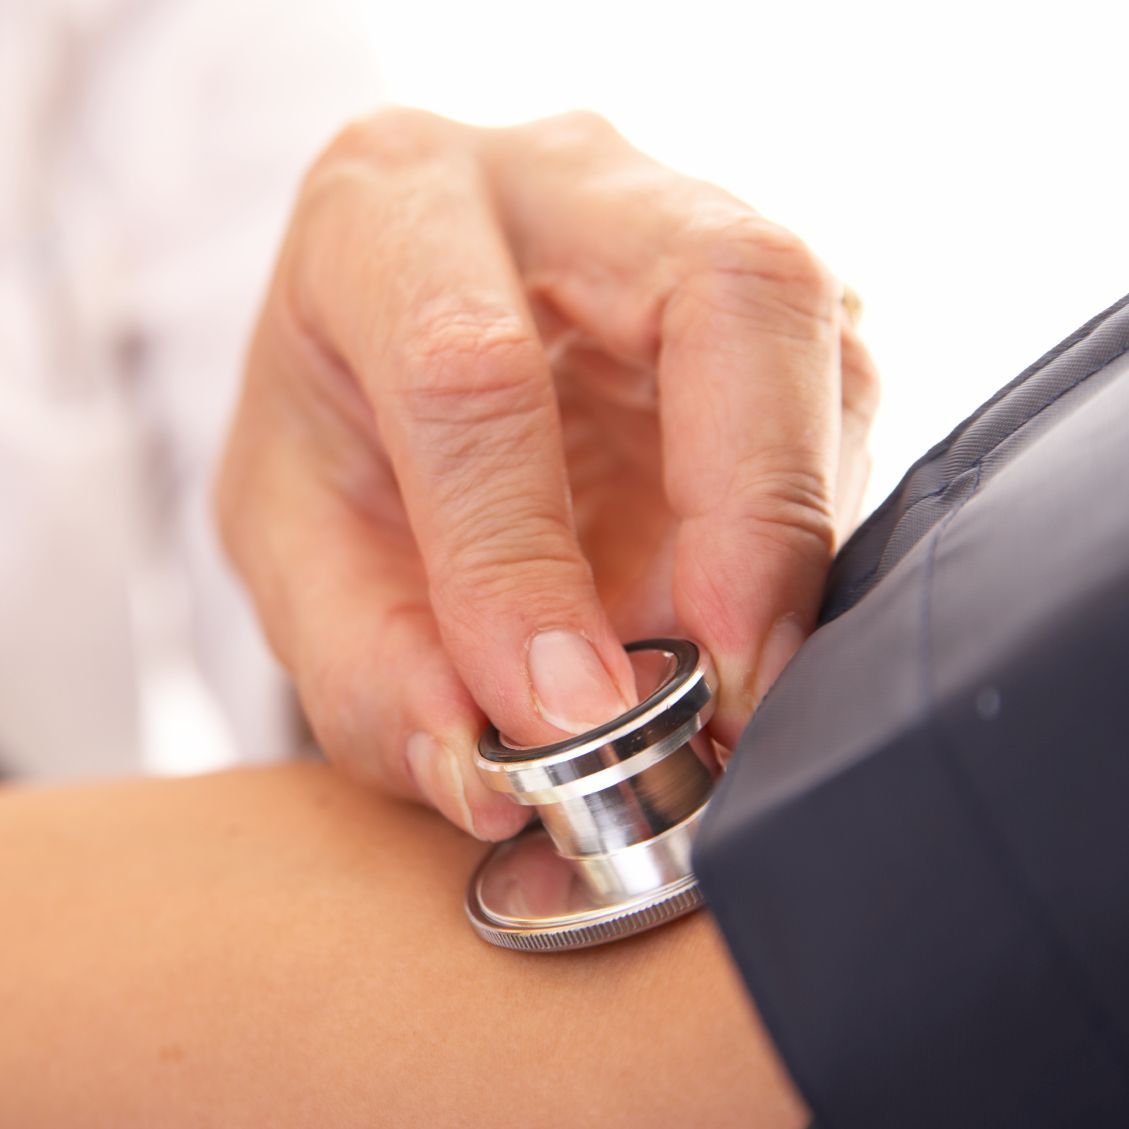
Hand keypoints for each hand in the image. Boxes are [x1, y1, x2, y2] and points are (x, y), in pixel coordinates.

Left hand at [216, 109, 878, 839]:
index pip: (470, 370)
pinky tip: (752, 614)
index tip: (566, 714)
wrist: (394, 346)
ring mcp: (683, 227)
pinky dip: (807, 530)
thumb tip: (492, 773)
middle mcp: (561, 185)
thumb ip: (367, 660)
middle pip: (727, 288)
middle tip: (732, 685)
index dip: (522, 558)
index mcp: (390, 211)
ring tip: (738, 680)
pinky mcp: (762, 303)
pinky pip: (836, 395)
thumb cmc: (336, 425)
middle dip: (751, 509)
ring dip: (794, 536)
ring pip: (817, 339)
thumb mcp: (294, 540)